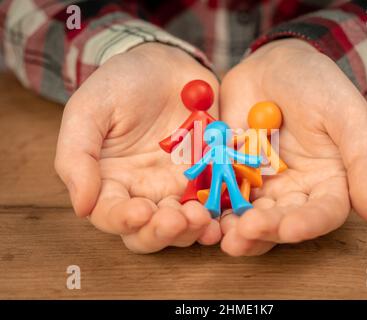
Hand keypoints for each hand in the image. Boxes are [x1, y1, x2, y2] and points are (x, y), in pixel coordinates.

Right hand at [55, 43, 220, 252]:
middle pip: (150, 233)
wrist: (165, 65)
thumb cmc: (120, 84)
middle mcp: (144, 192)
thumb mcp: (88, 111)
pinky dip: (220, 214)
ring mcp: (179, 187)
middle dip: (163, 233)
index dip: (124, 220)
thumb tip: (81, 206)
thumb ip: (76, 157)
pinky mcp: (208, 177)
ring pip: (184, 226)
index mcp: (111, 182)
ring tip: (201, 217)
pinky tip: (223, 217)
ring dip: (193, 230)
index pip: (111, 215)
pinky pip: (215, 204)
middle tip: (177, 219)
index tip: (140, 212)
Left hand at [219, 39, 366, 255]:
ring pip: (249, 216)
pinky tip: (200, 212)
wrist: (276, 64)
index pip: (324, 213)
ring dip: (236, 229)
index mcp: (328, 182)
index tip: (289, 229)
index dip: (308, 225)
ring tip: (221, 235)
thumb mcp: (348, 114)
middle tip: (245, 232)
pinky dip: (212, 205)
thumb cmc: (319, 84)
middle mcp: (295, 191)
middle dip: (265, 230)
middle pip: (282, 221)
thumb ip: (365, 159)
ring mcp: (261, 185)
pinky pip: (221, 193)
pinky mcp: (232, 173)